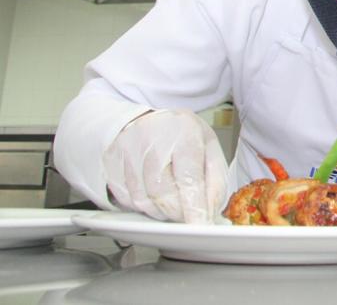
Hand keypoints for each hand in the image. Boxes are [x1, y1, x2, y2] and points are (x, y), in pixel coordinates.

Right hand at [102, 109, 228, 223]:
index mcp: (183, 133)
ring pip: (142, 201)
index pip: (189, 179)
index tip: (199, 226)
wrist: (148, 120)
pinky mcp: (110, 164)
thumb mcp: (209, 148)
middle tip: (188, 213)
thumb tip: (211, 213)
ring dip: (160, 211)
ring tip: (171, 197)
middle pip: (162, 194)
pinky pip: (125, 200)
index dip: (194, 208)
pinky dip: (142, 205)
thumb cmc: (182, 135)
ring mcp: (127, 151)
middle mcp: (152, 140)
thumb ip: (215, 181)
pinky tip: (152, 193)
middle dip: (178, 213)